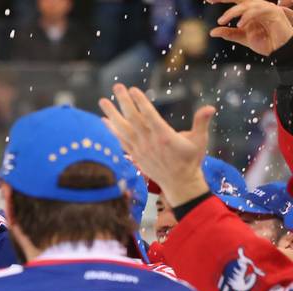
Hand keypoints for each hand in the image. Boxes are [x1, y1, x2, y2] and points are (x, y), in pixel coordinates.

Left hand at [98, 83, 214, 206]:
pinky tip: (104, 120)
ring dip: (112, 114)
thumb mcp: (200, 140)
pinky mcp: (135, 155)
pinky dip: (112, 130)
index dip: (140, 102)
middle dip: (124, 102)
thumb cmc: (191, 160)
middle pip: (133, 119)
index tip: (132, 89)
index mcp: (165, 137)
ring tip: (102, 101)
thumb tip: (211, 107)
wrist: (179, 183)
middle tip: (117, 86)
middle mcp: (149, 142)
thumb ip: (201, 123)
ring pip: (122, 129)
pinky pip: (120, 140)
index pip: (149, 116)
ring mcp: (140, 149)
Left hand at [209, 0, 292, 54]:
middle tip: (210, 0)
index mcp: (249, 10)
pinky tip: (239, 24)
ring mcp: (266, 8)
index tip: (208, 1)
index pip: (235, 1)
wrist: (280, 49)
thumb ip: (229, 34)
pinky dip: (247, 16)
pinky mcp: (274, 13)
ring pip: (247, 4)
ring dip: (233, 11)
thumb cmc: (265, 41)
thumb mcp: (242, 38)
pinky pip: (259, 11)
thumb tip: (212, 32)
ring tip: (221, 20)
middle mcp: (257, 6)